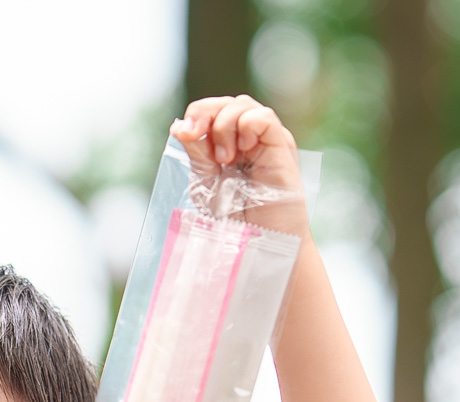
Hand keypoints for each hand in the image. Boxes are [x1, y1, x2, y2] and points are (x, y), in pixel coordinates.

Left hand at [169, 96, 306, 236]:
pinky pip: (263, 117)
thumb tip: (179, 125)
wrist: (258, 240)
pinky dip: (247, 125)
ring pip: (243, 105)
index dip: (197, 115)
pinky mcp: (280, 146)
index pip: (211, 112)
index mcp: (227, 145)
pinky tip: (242, 150)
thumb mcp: (205, 181)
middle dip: (205, 114)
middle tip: (196, 136)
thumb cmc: (235, 218)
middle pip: (226, 103)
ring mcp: (264, 141)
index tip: (185, 133)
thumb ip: (196, 152)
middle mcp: (246, 138)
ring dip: (225, 125)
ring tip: (225, 159)